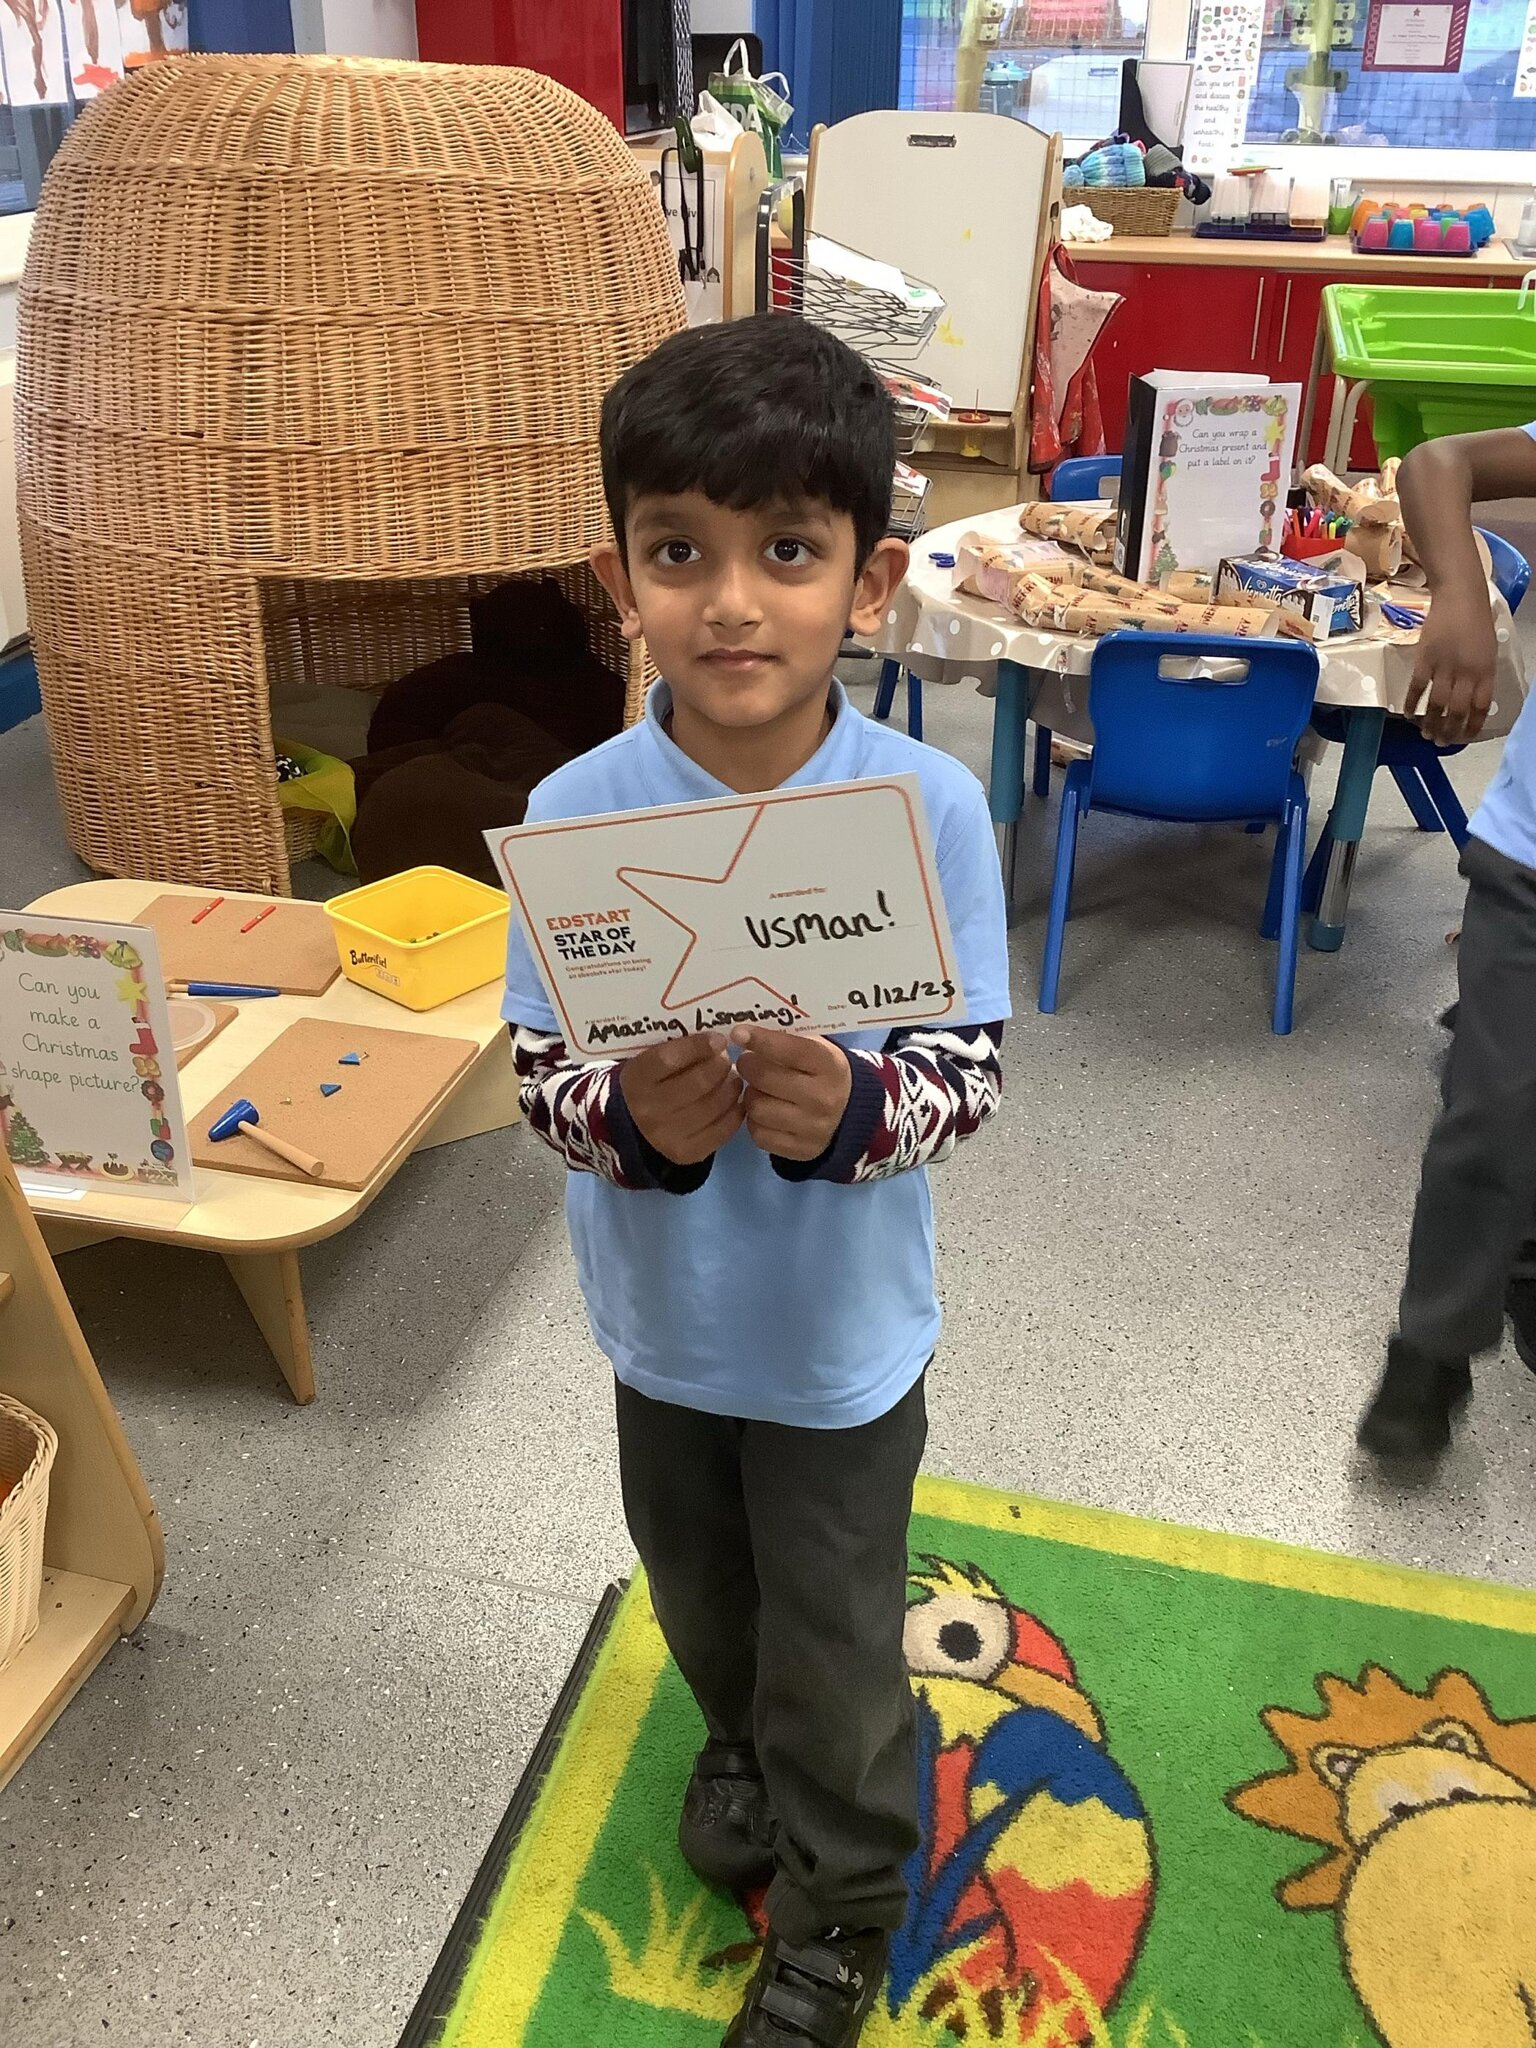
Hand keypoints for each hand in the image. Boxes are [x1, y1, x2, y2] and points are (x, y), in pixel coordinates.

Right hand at [619, 1033, 742, 1165]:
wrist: (633, 1123)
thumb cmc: (650, 1082)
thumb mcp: (652, 1061)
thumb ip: (679, 1050)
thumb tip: (717, 1043)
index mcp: (637, 1079)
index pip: (669, 1059)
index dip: (699, 1047)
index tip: (719, 1040)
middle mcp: (648, 1109)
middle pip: (697, 1083)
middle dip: (720, 1067)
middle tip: (726, 1060)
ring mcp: (666, 1135)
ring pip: (713, 1107)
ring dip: (731, 1088)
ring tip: (733, 1079)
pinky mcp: (685, 1153)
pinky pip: (721, 1130)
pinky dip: (735, 1112)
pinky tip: (735, 1102)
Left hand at [732, 1027, 852, 1161]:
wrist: (851, 1114)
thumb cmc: (823, 1072)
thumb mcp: (817, 1049)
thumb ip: (787, 1039)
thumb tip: (744, 1032)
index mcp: (829, 1066)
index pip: (790, 1050)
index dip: (760, 1040)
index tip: (738, 1033)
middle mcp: (823, 1098)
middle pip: (764, 1078)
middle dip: (748, 1066)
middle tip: (746, 1062)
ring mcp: (813, 1128)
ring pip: (756, 1107)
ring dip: (750, 1095)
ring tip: (758, 1089)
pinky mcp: (801, 1150)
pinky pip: (759, 1134)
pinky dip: (755, 1121)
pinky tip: (765, 1111)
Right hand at [1411, 590, 1498, 744]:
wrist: (1460, 596)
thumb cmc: (1476, 621)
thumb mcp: (1488, 651)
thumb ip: (1480, 675)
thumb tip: (1470, 700)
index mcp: (1485, 670)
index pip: (1480, 707)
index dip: (1471, 726)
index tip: (1463, 738)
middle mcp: (1466, 672)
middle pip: (1456, 710)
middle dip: (1448, 731)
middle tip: (1440, 743)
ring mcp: (1444, 666)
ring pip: (1436, 704)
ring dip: (1430, 723)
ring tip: (1425, 734)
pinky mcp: (1424, 659)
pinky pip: (1417, 687)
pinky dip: (1411, 703)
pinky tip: (1408, 715)